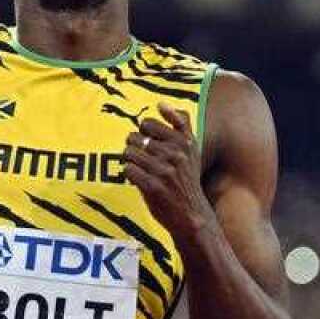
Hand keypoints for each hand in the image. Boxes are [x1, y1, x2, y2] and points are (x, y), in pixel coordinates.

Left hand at [123, 103, 215, 247]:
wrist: (191, 214)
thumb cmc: (187, 180)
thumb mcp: (191, 150)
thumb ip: (180, 124)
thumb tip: (161, 104)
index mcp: (184, 141)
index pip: (147, 124)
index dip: (143, 134)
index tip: (150, 145)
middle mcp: (175, 154)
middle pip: (134, 138)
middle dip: (134, 148)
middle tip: (144, 161)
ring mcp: (164, 170)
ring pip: (129, 153)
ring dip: (130, 161)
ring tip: (141, 169)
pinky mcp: (152, 186)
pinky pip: (128, 170)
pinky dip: (130, 175)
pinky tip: (139, 180)